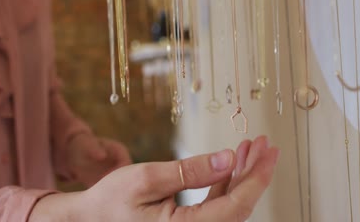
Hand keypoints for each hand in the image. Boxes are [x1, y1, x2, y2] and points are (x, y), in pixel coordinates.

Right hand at [30, 136, 278, 221]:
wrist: (90, 219)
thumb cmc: (112, 201)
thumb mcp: (148, 179)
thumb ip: (190, 172)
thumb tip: (228, 158)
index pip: (235, 206)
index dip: (256, 178)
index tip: (269, 152)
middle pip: (237, 207)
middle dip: (254, 174)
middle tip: (266, 145)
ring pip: (229, 206)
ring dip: (240, 176)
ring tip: (249, 147)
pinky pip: (215, 206)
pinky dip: (224, 183)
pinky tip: (229, 162)